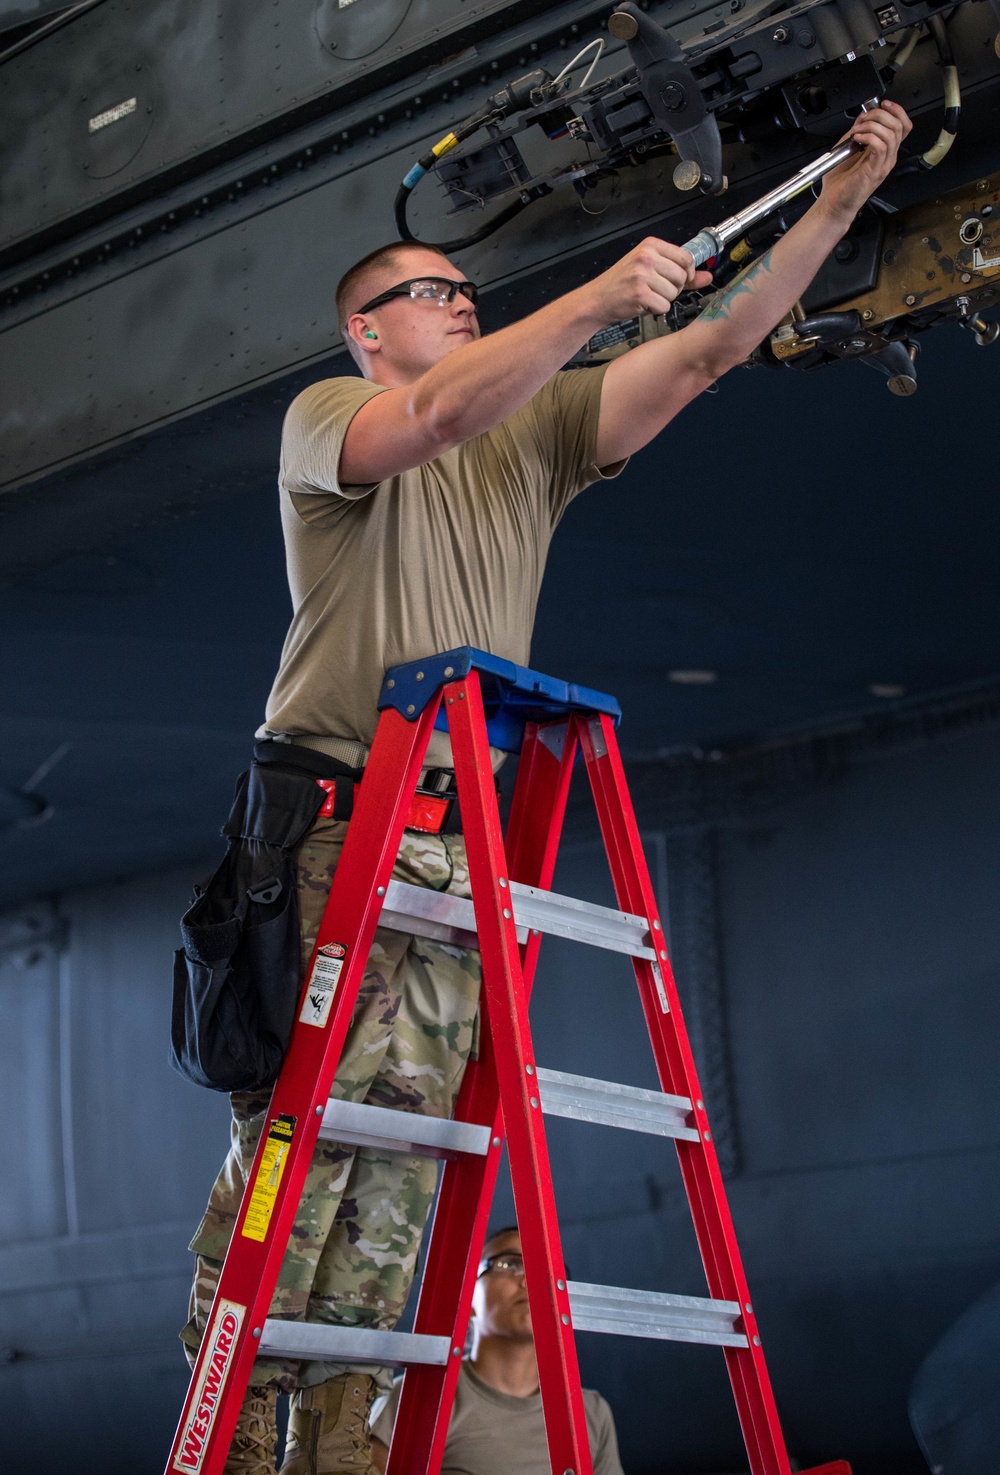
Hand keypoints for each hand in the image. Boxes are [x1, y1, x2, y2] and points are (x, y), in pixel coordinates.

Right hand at [584, 237, 714, 322]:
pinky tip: (644, 304)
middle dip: (674, 288)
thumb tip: (708, 277)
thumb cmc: (623, 284)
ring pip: (673, 293)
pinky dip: (656, 310)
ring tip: (648, 296)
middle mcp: (646, 256)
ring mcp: (642, 274)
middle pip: (681, 276)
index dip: (687, 273)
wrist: (598, 299)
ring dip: (664, 300)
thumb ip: (681, 273)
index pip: (685, 257)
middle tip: (658, 290)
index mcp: (650, 245)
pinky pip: (664, 306)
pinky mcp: (639, 293)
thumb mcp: (651, 270)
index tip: (679, 280)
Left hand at [819, 100, 911, 221]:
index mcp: (885, 151)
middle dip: (880, 115)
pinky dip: (869, 136)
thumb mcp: (849, 148)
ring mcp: (883, 164)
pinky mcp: (874, 170)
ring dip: (872, 125)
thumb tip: (863, 114)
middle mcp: (888, 157)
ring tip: (858, 131)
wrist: (833, 203)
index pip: (903, 125)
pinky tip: (858, 138)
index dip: (897, 110)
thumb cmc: (840, 182)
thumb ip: (859, 130)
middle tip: (864, 119)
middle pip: (899, 126)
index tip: (883, 104)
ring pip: (891, 134)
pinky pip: (880, 146)